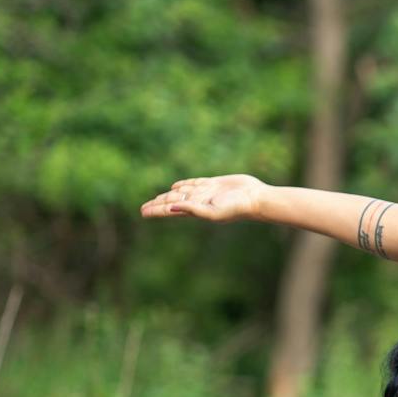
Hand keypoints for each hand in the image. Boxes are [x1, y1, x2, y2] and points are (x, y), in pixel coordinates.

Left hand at [140, 174, 268, 222]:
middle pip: (172, 201)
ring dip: (167, 195)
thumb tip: (171, 207)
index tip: (142, 213)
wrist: (255, 198)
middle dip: (158, 204)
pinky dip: (183, 185)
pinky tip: (176, 187)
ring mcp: (205, 192)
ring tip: (157, 200)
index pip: (169, 210)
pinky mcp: (214, 183)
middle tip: (143, 208)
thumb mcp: (213, 212)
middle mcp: (197, 201)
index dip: (156, 210)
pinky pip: (193, 183)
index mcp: (195, 210)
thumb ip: (192, 210)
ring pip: (180, 192)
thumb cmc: (236, 208)